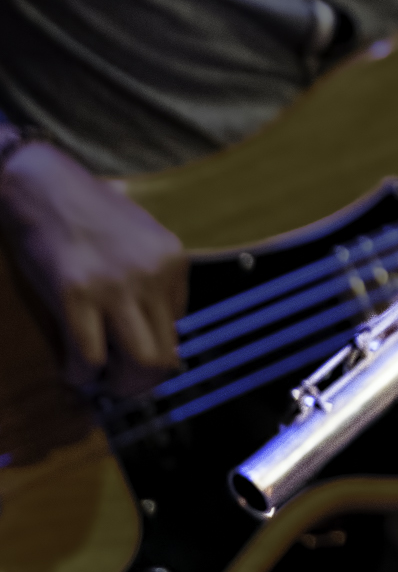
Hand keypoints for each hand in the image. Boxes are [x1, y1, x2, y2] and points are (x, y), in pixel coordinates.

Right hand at [0, 140, 186, 396]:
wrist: (45, 185)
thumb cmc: (86, 213)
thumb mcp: (138, 240)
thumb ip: (150, 279)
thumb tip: (154, 329)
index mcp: (172, 261)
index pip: (178, 329)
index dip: (152, 351)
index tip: (128, 357)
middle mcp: (154, 273)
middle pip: (164, 357)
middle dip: (139, 384)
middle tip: (114, 385)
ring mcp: (116, 285)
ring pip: (138, 365)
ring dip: (114, 385)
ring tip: (95, 379)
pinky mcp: (76, 294)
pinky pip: (89, 359)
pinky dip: (80, 375)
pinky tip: (71, 366)